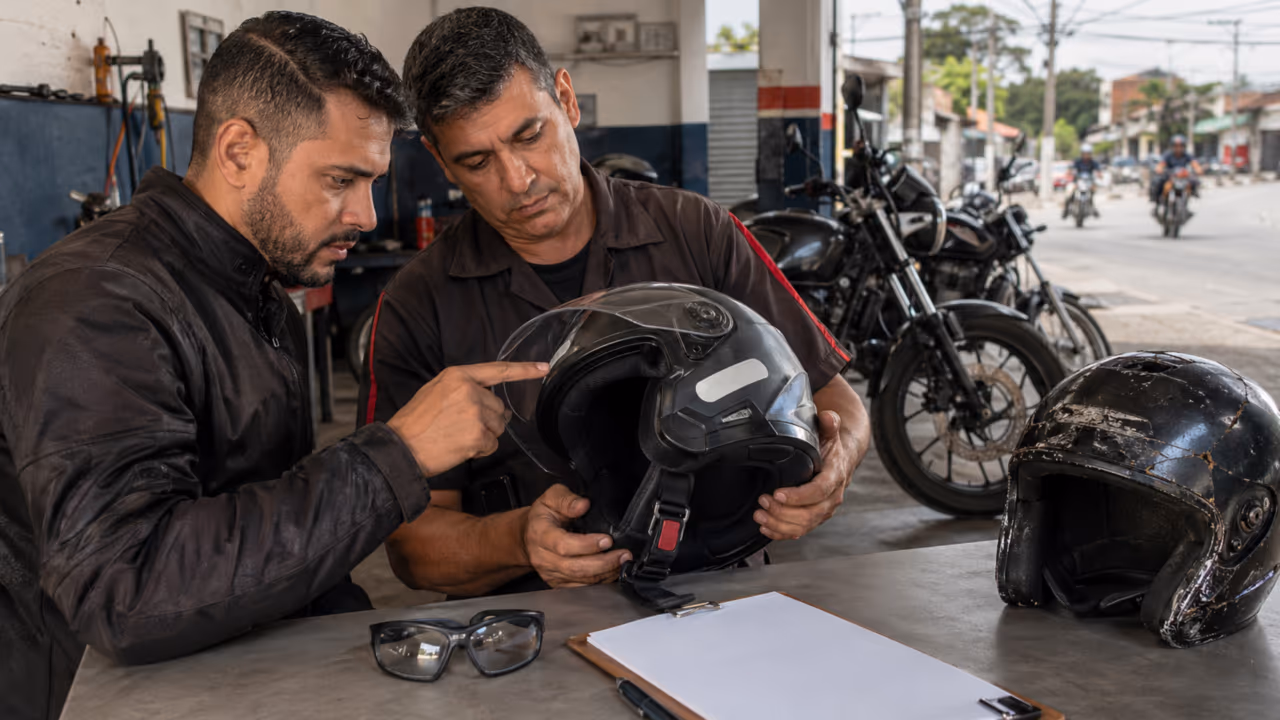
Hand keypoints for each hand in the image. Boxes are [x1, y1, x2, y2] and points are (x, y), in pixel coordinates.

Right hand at [386, 362, 547, 476]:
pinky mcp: (477, 436)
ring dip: (483, 436)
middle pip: (498, 407)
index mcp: (458, 375)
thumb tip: (491, 398)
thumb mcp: (436, 390)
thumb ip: (464, 388)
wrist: (401, 448)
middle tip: (460, 427)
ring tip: (457, 437)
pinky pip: (492, 444)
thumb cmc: (415, 422)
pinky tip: (460, 447)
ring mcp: (475, 413)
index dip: (524, 370)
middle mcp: (469, 391)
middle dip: (486, 420)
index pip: (498, 370)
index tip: (544, 367)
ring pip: (497, 427)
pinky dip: (480, 450)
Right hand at [524, 484, 630, 587]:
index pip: (563, 545)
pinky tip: (612, 572)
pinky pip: (581, 587)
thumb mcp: (551, 498)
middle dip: (603, 563)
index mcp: (540, 534)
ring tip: (623, 562)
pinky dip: (600, 582)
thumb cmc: (543, 516)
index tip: (607, 540)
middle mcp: (543, 557)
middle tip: (623, 554)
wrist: (528, 534)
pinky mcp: (558, 583)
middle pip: (575, 567)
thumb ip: (567, 499)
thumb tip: (582, 505)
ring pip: (580, 580)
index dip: (587, 545)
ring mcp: (550, 573)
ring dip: (605, 573)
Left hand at [754, 411, 857, 540]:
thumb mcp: (831, 432)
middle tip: (763, 501)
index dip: (799, 496)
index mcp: (834, 476)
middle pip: (810, 513)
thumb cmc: (833, 447)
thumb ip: (830, 423)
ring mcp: (823, 510)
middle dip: (784, 512)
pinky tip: (766, 528)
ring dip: (780, 524)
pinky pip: (799, 531)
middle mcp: (831, 497)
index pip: (819, 491)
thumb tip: (828, 416)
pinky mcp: (814, 517)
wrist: (843, 459)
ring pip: (804, 525)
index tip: (778, 494)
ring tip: (760, 515)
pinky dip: (782, 533)